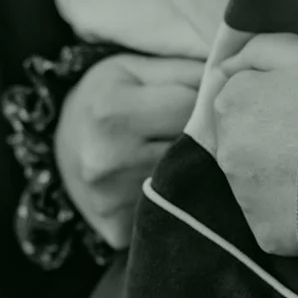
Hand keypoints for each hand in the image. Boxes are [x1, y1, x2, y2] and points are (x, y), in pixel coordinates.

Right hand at [55, 52, 204, 247]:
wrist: (61, 147)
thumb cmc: (106, 98)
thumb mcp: (135, 68)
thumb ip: (185, 70)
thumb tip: (236, 78)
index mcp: (112, 112)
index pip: (191, 107)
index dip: (203, 100)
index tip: (201, 100)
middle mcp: (108, 159)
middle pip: (192, 147)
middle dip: (204, 136)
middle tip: (197, 128)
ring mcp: (112, 199)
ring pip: (188, 180)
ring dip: (195, 166)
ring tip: (181, 152)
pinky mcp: (117, 229)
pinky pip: (172, 209)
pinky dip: (179, 195)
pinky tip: (170, 183)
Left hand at [214, 33, 297, 256]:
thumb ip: (256, 51)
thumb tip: (222, 69)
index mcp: (232, 102)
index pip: (238, 100)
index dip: (273, 102)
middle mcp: (226, 151)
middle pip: (240, 142)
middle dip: (269, 139)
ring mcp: (244, 196)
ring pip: (254, 182)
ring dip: (279, 175)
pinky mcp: (266, 232)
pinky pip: (273, 218)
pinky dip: (293, 210)